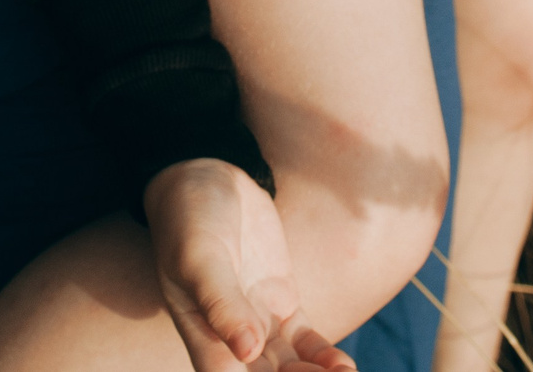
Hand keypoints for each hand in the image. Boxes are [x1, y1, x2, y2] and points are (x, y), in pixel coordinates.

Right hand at [143, 160, 356, 371]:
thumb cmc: (190, 217)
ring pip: (289, 368)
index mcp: (201, 333)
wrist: (205, 180)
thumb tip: (247, 351)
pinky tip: (343, 366)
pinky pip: (304, 344)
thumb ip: (222, 302)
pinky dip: (322, 358)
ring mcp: (258, 320)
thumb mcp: (200, 255)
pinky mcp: (280, 302)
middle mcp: (228, 336)